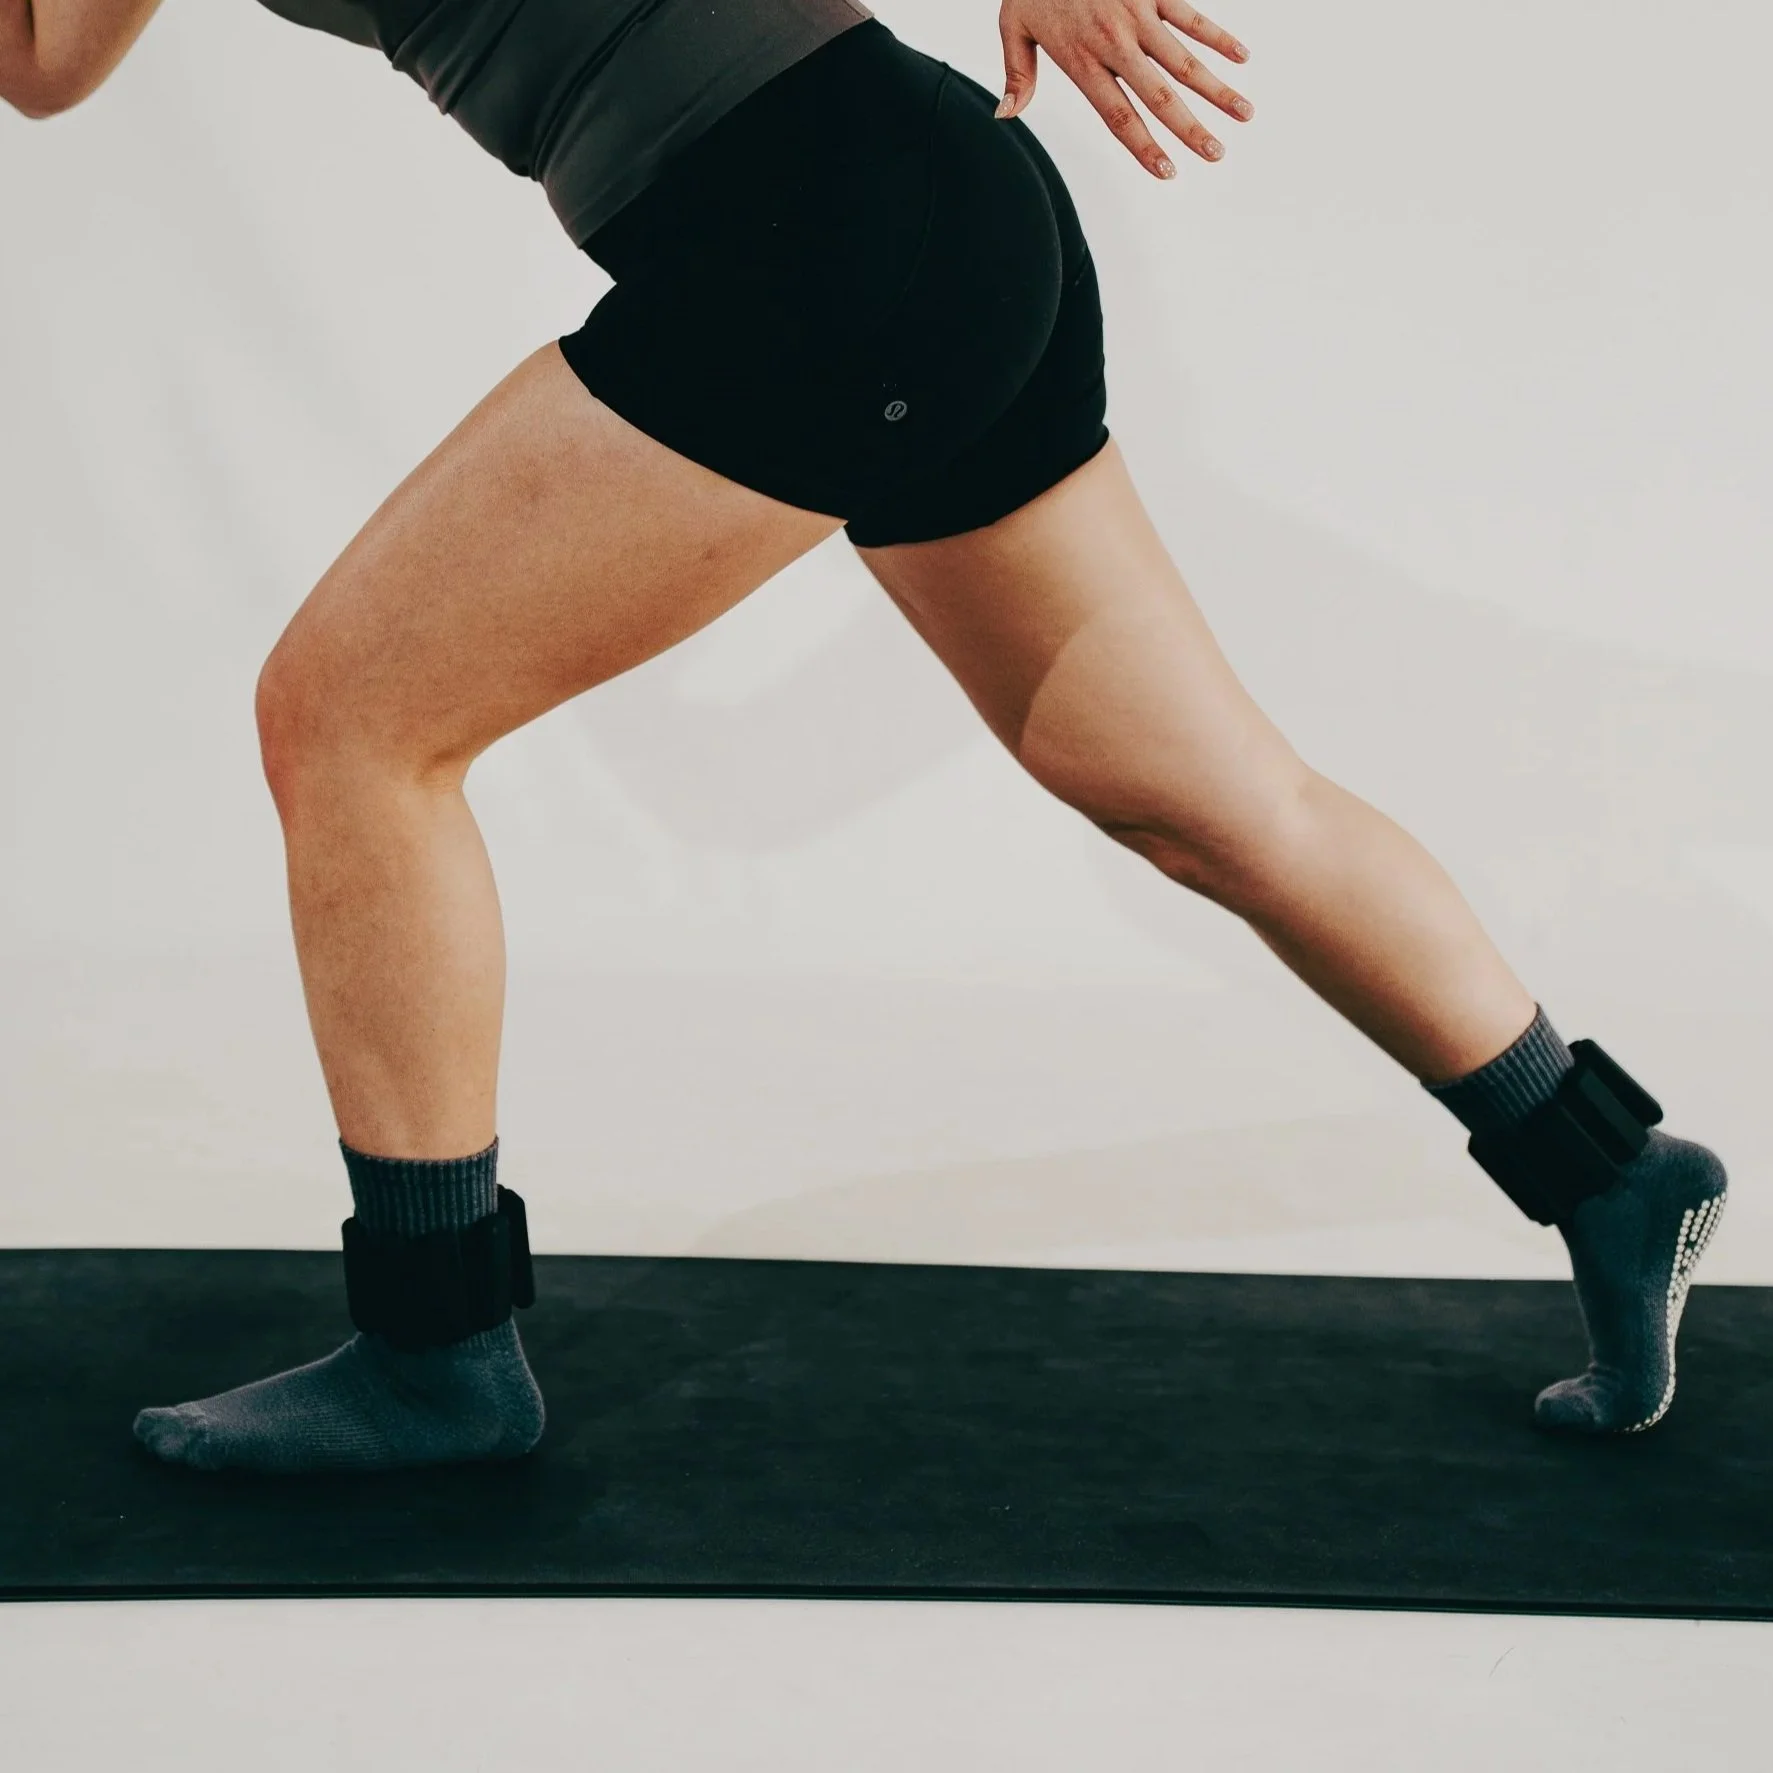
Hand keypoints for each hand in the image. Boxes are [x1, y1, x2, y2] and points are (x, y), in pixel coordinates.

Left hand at [996, 0, 1252, 178]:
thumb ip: (1017, 74)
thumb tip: (1006, 115)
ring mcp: (1138, 15)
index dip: (1144, 147)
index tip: (1167, 172)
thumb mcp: (1013, 25)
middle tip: (1216, 154)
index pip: (1118, 115)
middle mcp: (1115, 43)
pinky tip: (1241, 57)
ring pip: (1184, 60)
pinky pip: (1191, 16)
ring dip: (1216, 88)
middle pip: (1159, 96)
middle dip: (1191, 128)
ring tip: (1243, 114)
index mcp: (1082, 61)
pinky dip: (1218, 36)